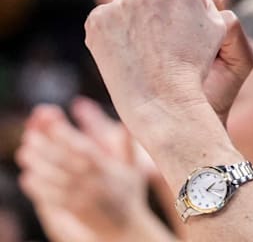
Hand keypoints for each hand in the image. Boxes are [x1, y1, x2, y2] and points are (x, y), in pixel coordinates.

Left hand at [16, 104, 148, 240]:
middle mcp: (93, 183)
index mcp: (107, 169)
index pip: (83, 148)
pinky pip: (51, 198)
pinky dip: (37, 187)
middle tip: (29, 136)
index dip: (65, 134)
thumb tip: (128, 120)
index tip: (52, 121)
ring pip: (54, 179)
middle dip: (44, 147)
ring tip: (23, 152)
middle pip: (64, 161)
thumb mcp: (133, 168)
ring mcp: (82, 198)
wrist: (125, 228)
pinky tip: (27, 177)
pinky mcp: (72, 211)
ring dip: (36, 165)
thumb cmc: (129, 194)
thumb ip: (126, 144)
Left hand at [83, 0, 252, 141]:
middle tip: (164, 37)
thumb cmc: (196, 66)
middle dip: (157, 5)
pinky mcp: (97, 20)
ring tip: (147, 50)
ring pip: (128, 4)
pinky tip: (129, 53)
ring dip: (135, 19)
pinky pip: (107, 20)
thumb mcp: (216, 26)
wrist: (162, 100)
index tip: (181, 18)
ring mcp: (119, 3)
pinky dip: (115, 33)